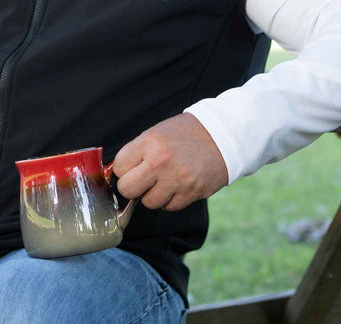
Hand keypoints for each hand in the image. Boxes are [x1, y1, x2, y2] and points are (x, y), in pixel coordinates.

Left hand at [113, 113, 228, 210]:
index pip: (119, 167)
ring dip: (153, 194)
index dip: (124, 169)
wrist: (223, 136)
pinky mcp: (191, 193)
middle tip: (142, 179)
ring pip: (148, 202)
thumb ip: (138, 151)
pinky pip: (169, 207)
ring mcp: (176, 179)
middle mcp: (160, 161)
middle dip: (132, 187)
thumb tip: (117, 172)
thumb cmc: (186, 133)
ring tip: (165, 179)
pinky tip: (178, 184)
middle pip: (127, 189)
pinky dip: (171, 199)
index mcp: (149, 142)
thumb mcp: (157, 132)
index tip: (131, 168)